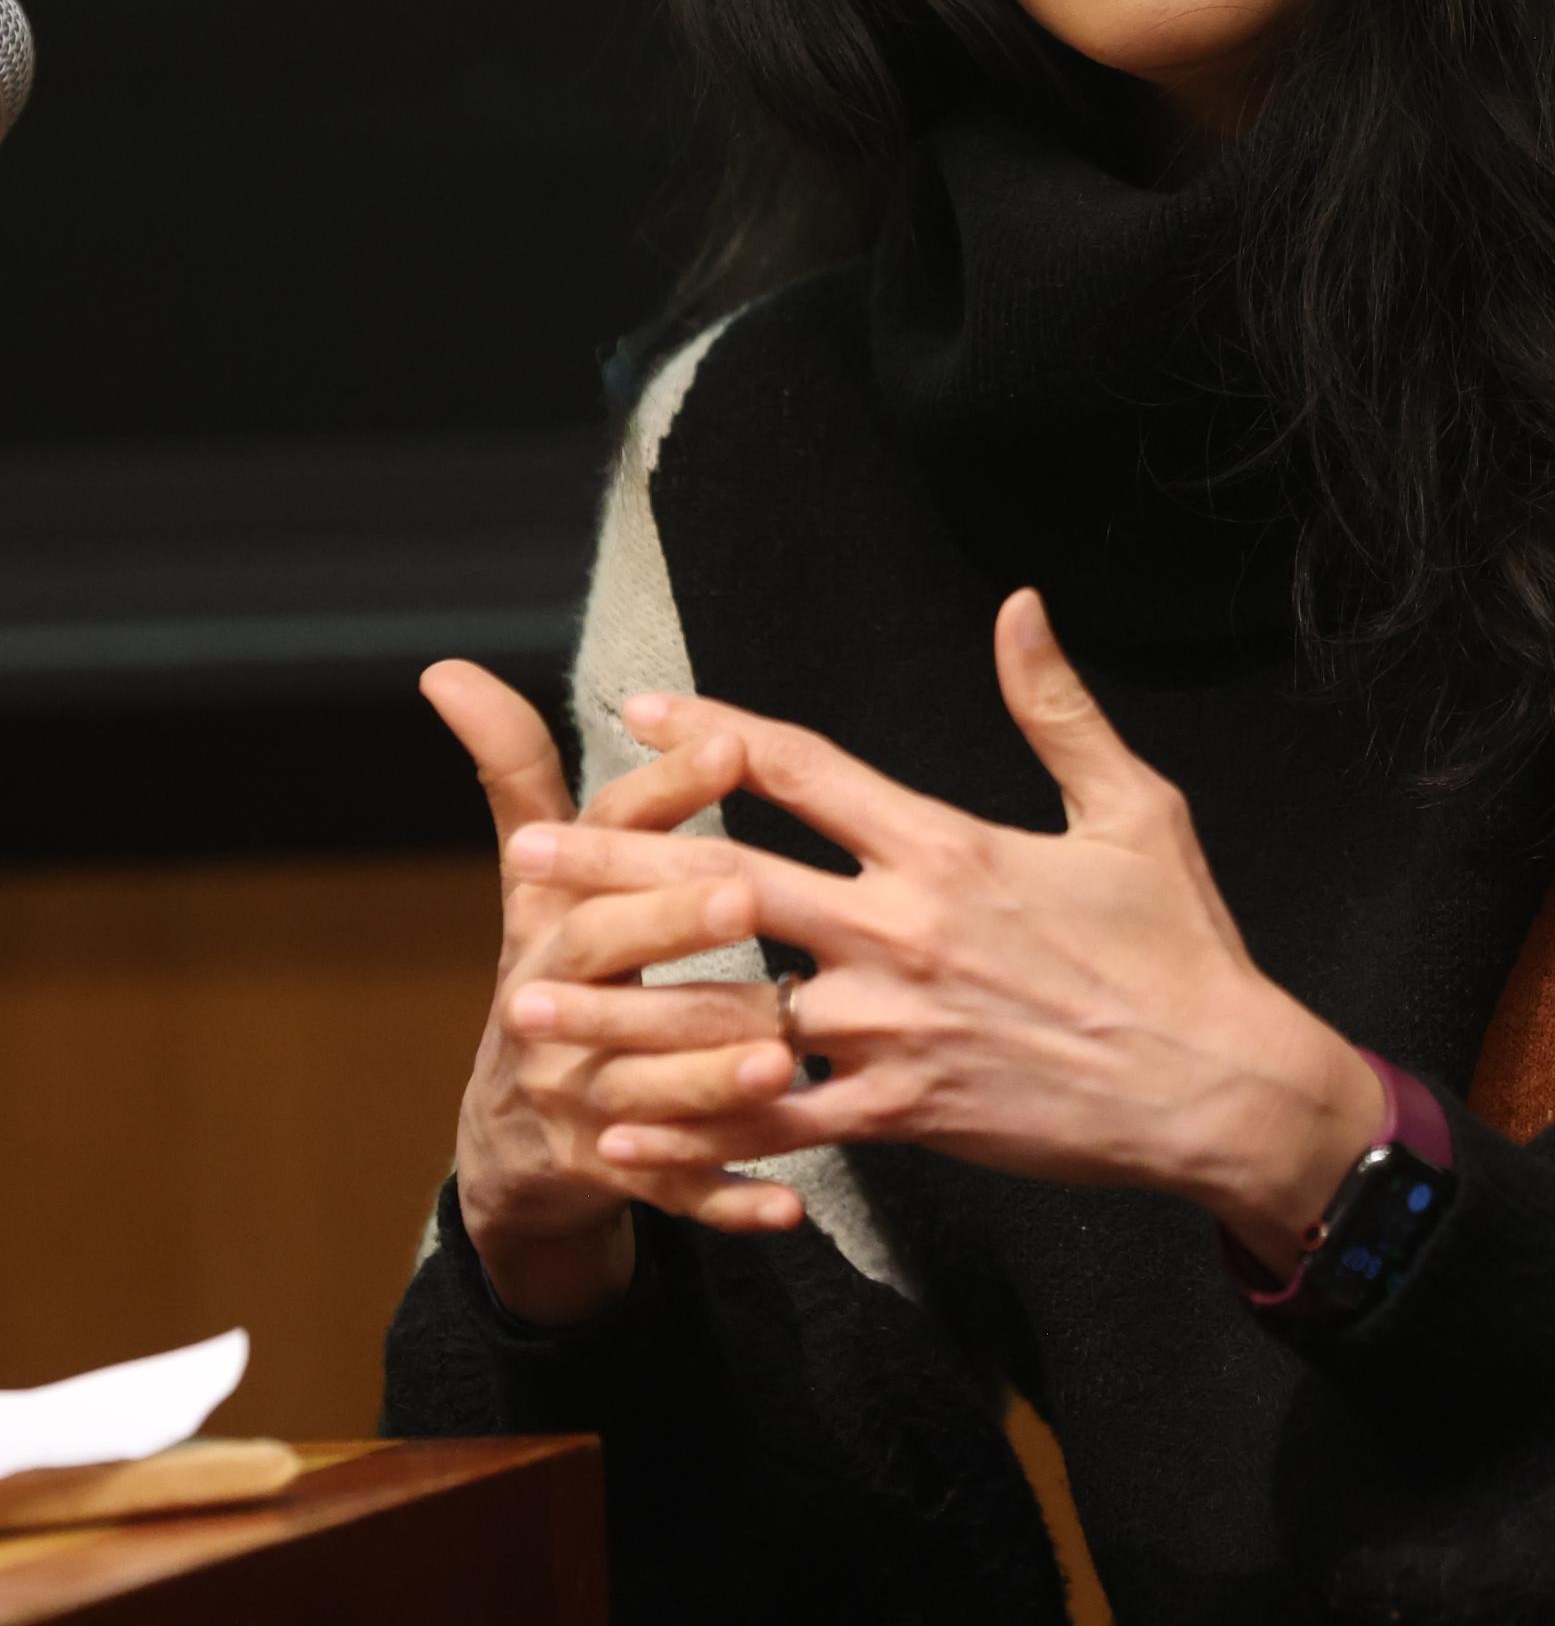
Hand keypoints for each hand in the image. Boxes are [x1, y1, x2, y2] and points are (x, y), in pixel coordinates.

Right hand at [430, 662, 810, 1325]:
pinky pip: (671, 1190)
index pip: (603, 839)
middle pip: (608, 957)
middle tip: (747, 891)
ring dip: (709, 1071)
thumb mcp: (534, 880)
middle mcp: (553, 1000)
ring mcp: (576, 1093)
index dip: (662, 791)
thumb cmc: (557, 974)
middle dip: (672, 922)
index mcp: (555, 915)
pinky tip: (791, 1204)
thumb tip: (447, 667)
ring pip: (645, 1080)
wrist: (511, 1145)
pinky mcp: (606, 1174)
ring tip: (780, 1053)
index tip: (732, 741)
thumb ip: (517, 774)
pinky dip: (728, 1199)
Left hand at [501, 590, 1387, 1276]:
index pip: (801, 770)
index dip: (711, 731)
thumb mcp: (1132, 808)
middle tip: (522, 858)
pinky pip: (775, 1128)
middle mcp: (901, 934)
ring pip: (727, 1020)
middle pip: (725, 886)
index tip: (638, 709)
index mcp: (946, 847)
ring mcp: (893, 1034)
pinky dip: (693, 1136)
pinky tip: (619, 1133)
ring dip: (620, 1015)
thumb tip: (1019, 606)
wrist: (1216, 1086)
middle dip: (614, 869)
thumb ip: (1057, 707)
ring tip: (527, 1010)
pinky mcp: (902, 1119)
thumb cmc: (1178, 944)